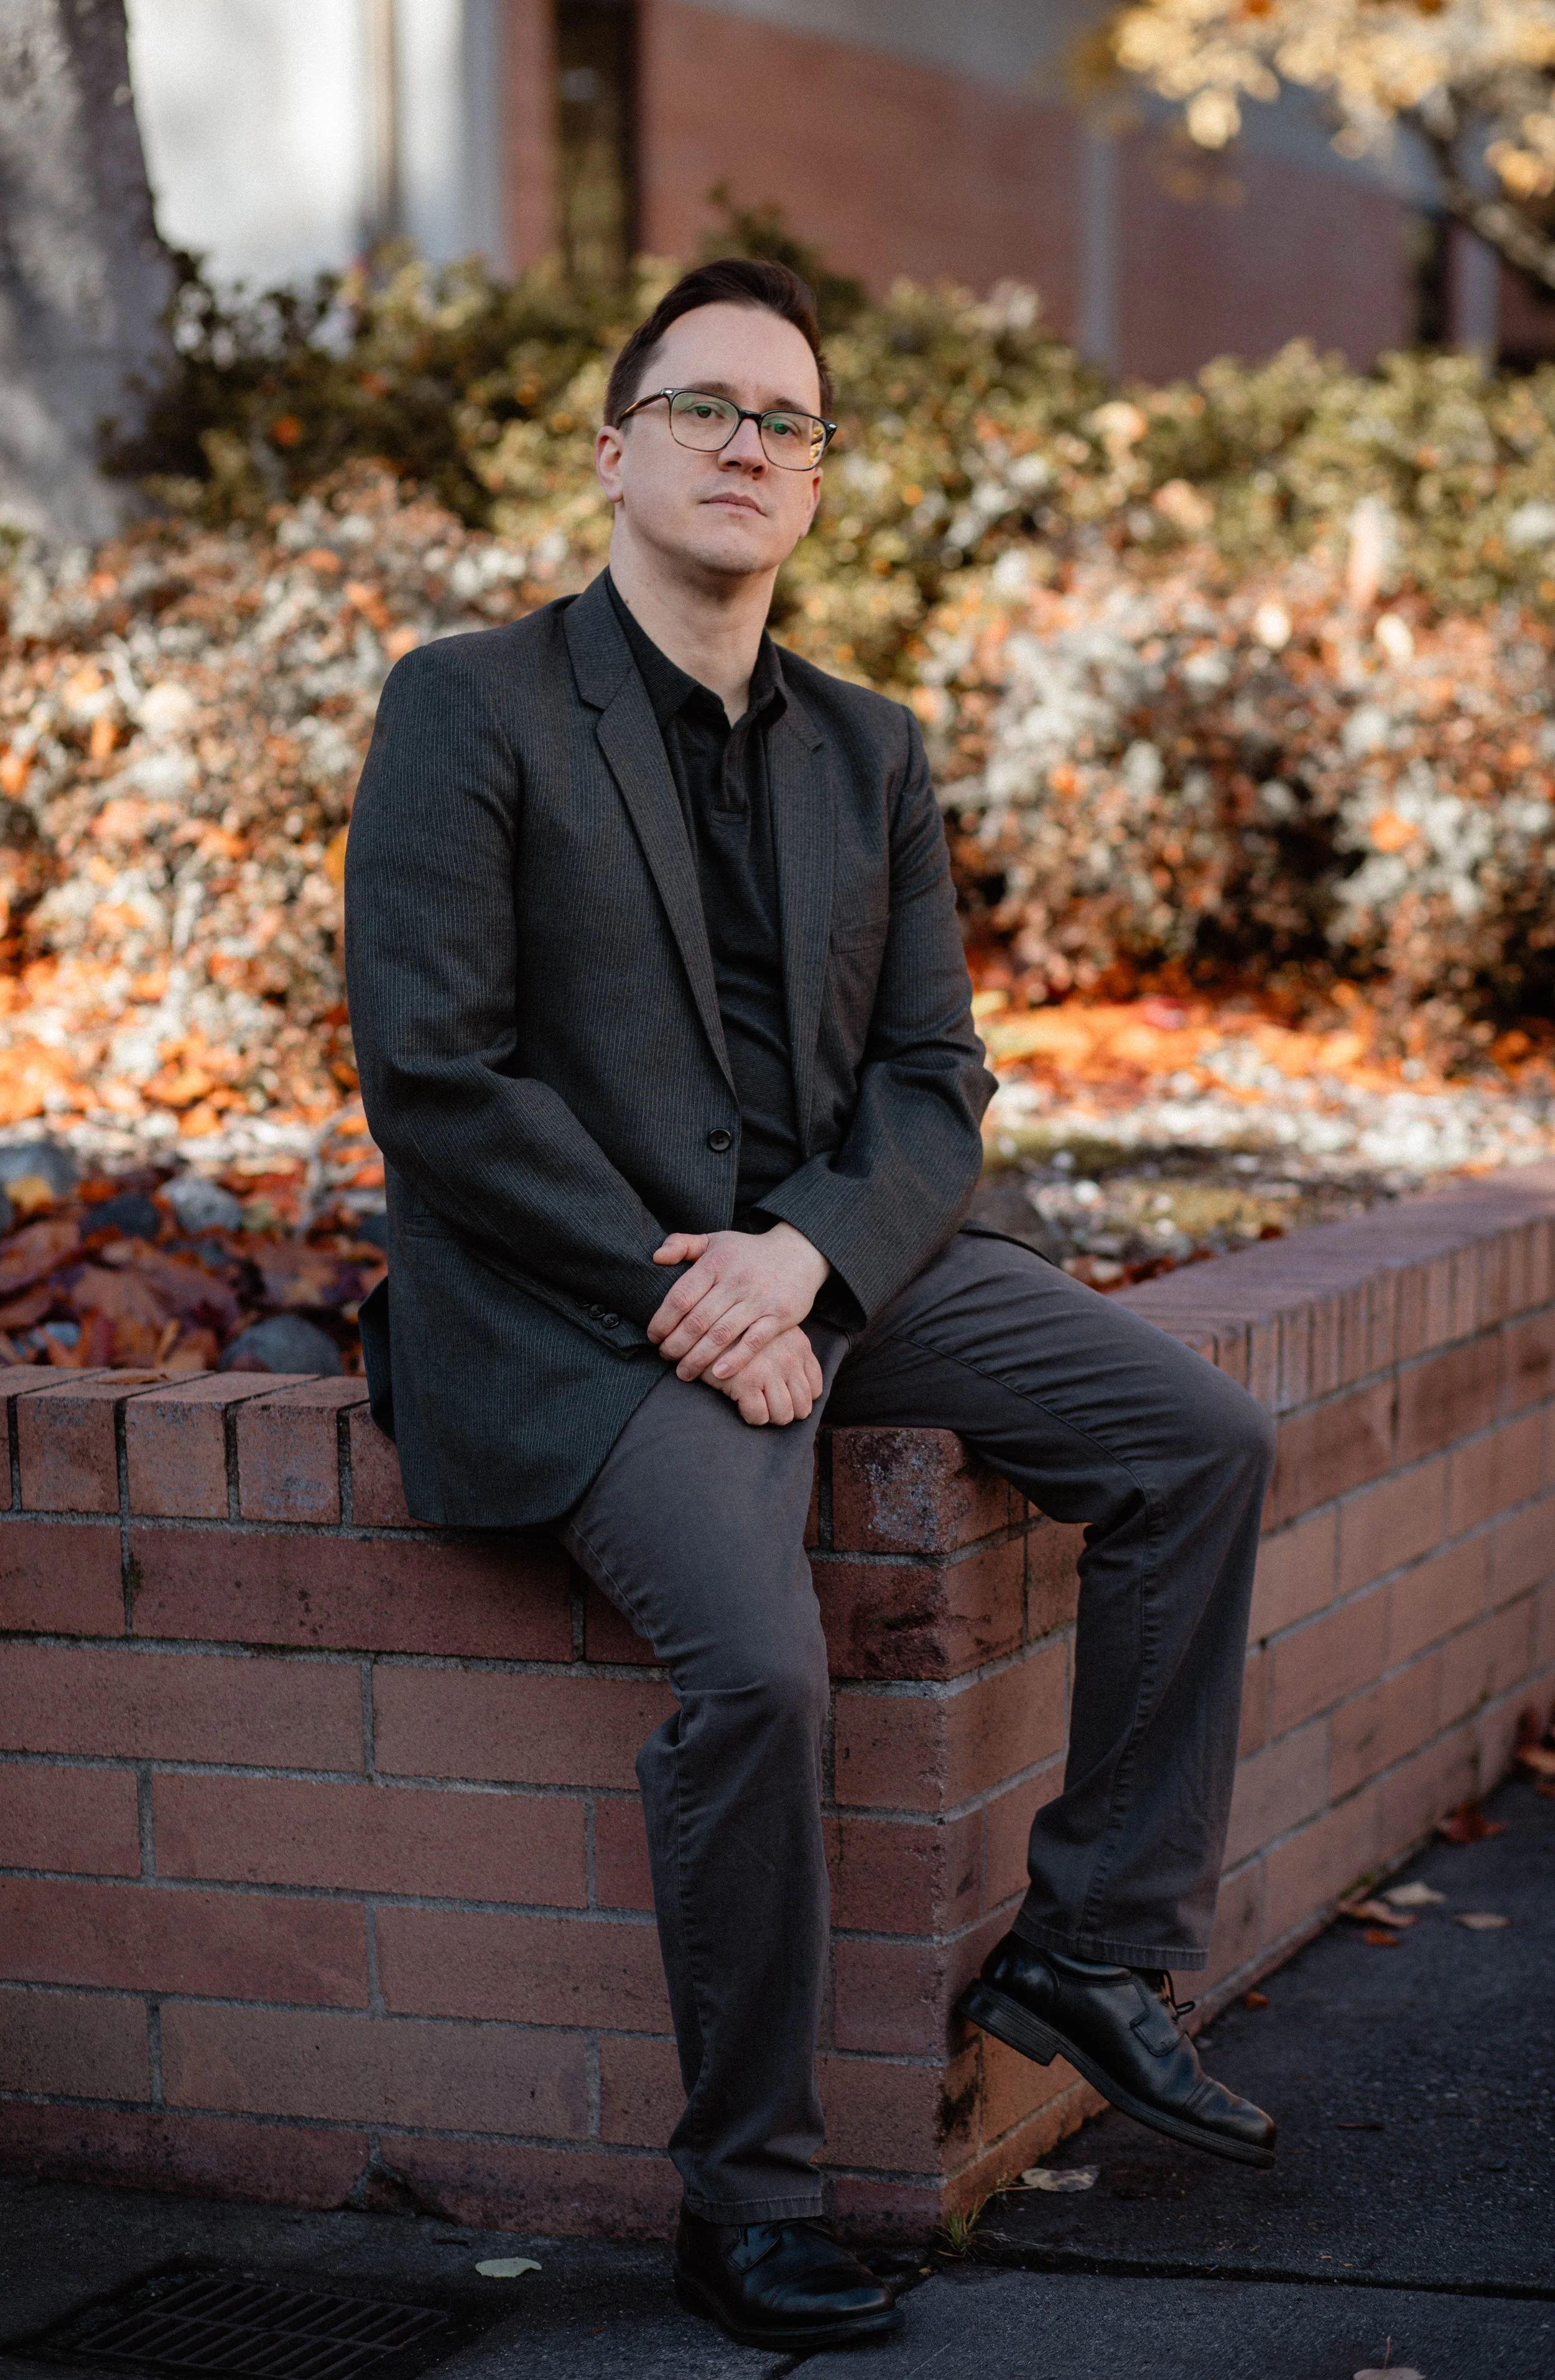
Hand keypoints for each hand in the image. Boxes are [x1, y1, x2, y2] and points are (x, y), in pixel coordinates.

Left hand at [648, 1221, 829, 1384]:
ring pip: (721, 1335)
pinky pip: (753, 1342)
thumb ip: (682, 1244)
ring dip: (698, 1358)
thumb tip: (656, 1257)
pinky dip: (735, 1360)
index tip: (654, 1336)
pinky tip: (718, 1374)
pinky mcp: (779, 1315)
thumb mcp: (714, 1240)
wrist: (798, 1252)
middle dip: (676, 1344)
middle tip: (665, 1357)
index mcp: (715, 1263)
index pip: (681, 1296)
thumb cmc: (748, 1252)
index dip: (663, 1320)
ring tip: (684, 1372)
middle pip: (697, 1320)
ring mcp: (758, 1299)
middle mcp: (736, 1281)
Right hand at [708, 1324, 823, 1425]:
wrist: (707, 1323)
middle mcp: (789, 1360)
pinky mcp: (746, 1382)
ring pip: (783, 1415)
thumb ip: (789, 1351)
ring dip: (770, 1417)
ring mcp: (769, 1372)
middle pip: (803, 1406)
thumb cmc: (740, 1331)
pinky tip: (741, 1404)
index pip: (815, 1388)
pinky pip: (758, 1416)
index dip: (799, 1399)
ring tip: (757, 1407)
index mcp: (799, 1346)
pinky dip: (751, 1416)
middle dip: (787, 1412)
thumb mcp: (774, 1332)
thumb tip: (796, 1382)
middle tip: (770, 1408)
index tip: (784, 1399)